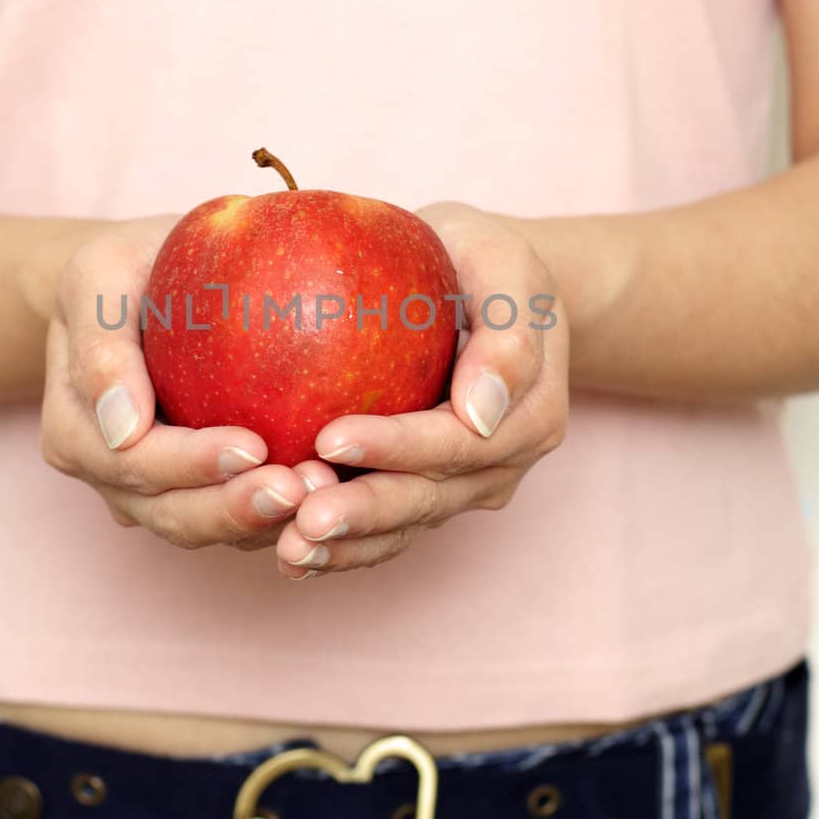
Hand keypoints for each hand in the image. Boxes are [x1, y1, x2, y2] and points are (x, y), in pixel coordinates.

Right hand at [40, 219, 338, 549]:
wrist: (145, 281)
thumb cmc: (124, 267)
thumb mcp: (97, 274)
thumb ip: (101, 344)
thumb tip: (123, 427)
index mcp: (76, 432)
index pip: (134, 462)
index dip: (192, 465)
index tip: (254, 446)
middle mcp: (112, 477)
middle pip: (173, 514)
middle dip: (237, 509)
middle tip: (302, 488)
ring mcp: (156, 493)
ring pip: (211, 528)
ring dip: (267, 522)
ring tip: (326, 494)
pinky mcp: (204, 492)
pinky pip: (242, 520)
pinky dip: (283, 515)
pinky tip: (334, 493)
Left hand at [274, 204, 568, 578]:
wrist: (486, 287)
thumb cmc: (488, 261)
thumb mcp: (508, 269)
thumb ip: (506, 336)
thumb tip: (482, 412)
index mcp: (530, 417)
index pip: (456, 441)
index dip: (395, 446)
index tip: (329, 438)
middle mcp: (499, 466)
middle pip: (427, 498)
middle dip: (363, 512)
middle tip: (302, 517)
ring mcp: (462, 488)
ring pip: (403, 526)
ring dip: (347, 546)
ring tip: (289, 550)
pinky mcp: (424, 495)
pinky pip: (383, 530)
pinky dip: (340, 548)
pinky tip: (289, 556)